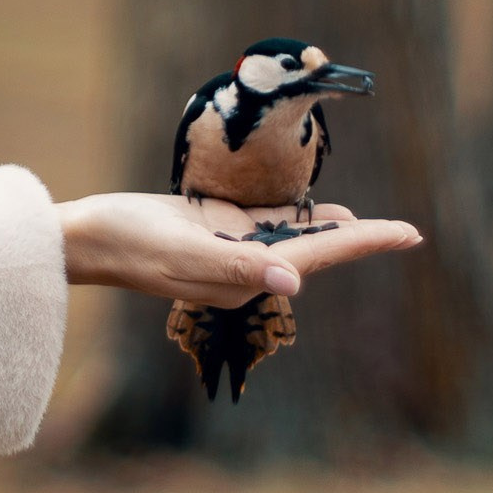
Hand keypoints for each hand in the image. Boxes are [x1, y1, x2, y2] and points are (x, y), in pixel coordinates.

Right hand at [54, 192, 421, 307]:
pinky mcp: (211, 230)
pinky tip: (314, 210)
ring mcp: (227, 249)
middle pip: (314, 250)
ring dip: (331, 230)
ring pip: (292, 237)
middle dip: (359, 240)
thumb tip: (294, 282)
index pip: (315, 257)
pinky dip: (294, 217)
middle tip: (408, 232)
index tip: (408, 233)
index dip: (363, 242)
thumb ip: (235, 266)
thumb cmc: (127, 240)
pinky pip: (263, 224)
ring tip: (371, 224)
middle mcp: (242, 268)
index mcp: (242, 278)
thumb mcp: (181, 250)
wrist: (84, 234)